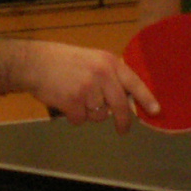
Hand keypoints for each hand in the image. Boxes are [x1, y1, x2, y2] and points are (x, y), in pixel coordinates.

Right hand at [25, 41, 157, 131]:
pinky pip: (81, 120)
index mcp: (108, 62)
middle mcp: (101, 74)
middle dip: (123, 121)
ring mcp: (88, 88)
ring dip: (89, 113)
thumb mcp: (92, 60)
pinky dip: (74, 117)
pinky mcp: (73, 101)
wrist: (35, 63)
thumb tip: (127, 99)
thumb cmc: (63, 62)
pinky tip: (65, 103)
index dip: (146, 98)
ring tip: (76, 98)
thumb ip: (109, 76)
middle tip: (123, 130)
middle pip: (120, 106)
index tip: (156, 111)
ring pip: (99, 115)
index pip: (134, 82)